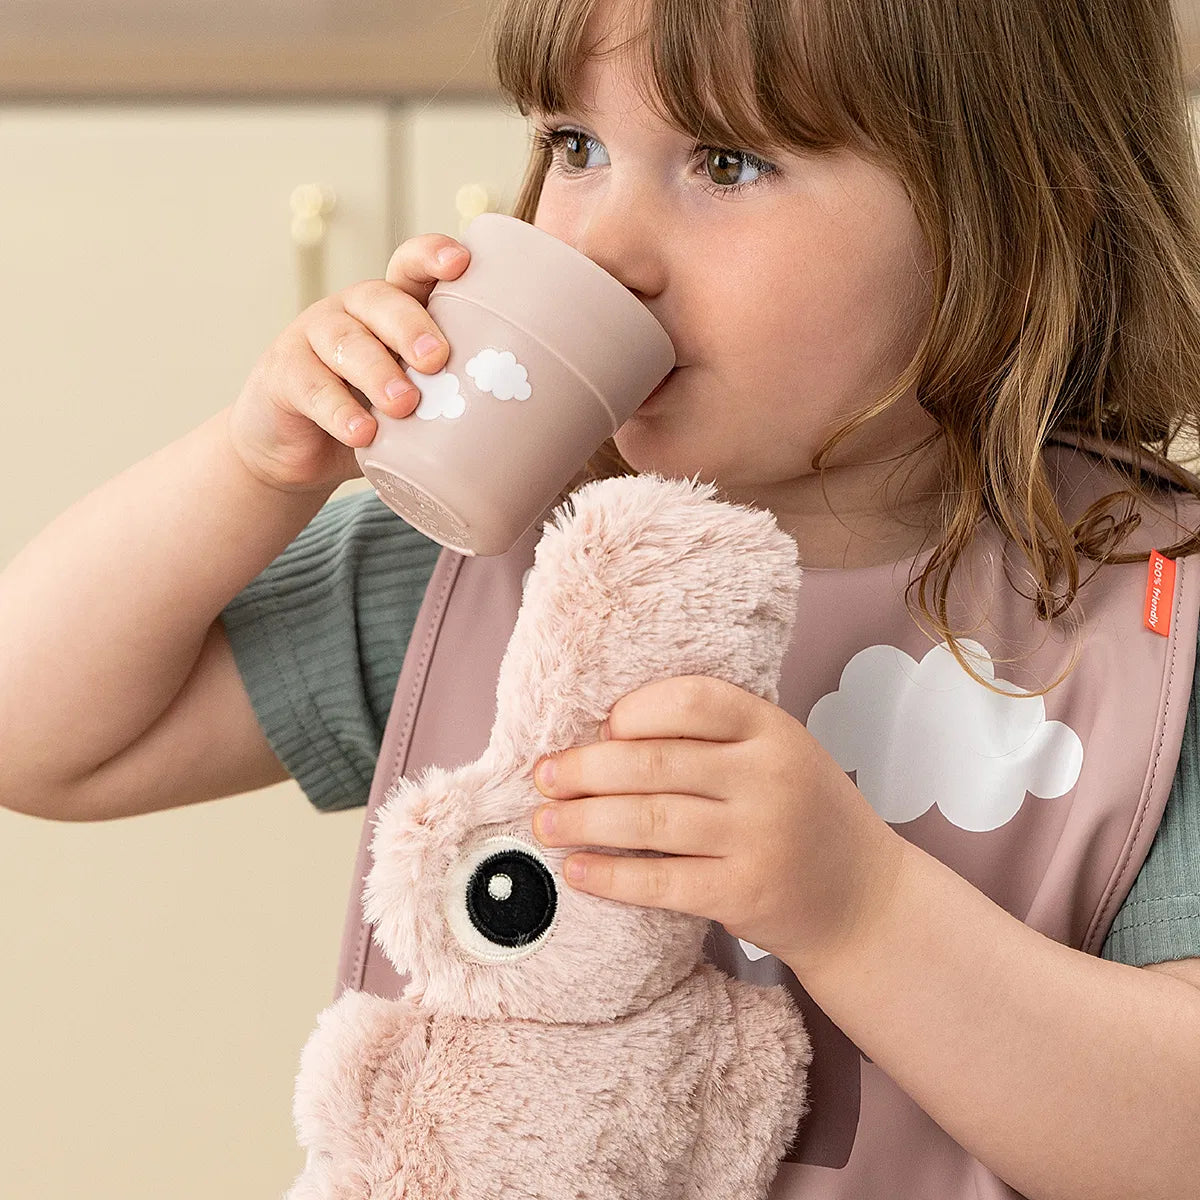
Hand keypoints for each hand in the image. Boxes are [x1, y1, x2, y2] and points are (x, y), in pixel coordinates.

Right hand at [227, 233, 470, 493]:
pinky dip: (339, 411)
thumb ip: (458, 401)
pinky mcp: (284, 375)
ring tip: (404, 406)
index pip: (411, 267)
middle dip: (411, 326)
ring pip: (345, 341)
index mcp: (394, 310)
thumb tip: (536, 430)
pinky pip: (312, 386)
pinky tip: (362, 433)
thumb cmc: (378, 421)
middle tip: (437, 359)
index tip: (462, 263)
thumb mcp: (421, 406)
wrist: (300, 452)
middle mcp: (354, 313)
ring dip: (378, 372)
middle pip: (381, 300)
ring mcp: (314, 338)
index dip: (433, 256)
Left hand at [532, 675, 905, 974]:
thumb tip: (608, 736)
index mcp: (773, 730)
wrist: (864, 900)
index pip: (691, 700)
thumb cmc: (807, 816)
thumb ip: (715, 740)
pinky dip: (611, 876)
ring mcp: (757, 838)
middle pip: (656, 761)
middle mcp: (768, 778)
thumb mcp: (781, 754)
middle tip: (543, 776)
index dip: (635, 711)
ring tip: (544, 824)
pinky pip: (661, 882)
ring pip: (649, 820)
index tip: (601, 729)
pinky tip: (577, 871)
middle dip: (585, 769)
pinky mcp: (743, 894)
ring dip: (583, 821)